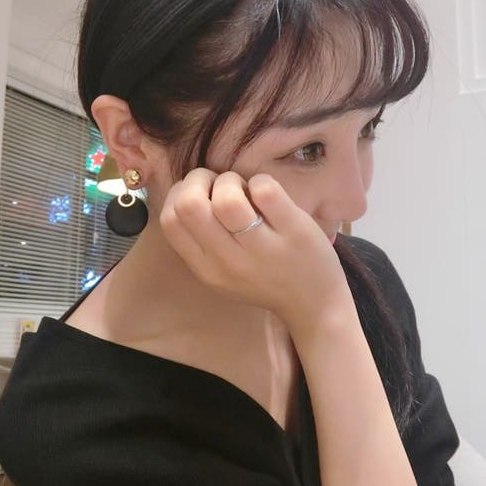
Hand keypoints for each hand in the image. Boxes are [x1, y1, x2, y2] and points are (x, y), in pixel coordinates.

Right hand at [159, 168, 348, 326]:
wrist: (315, 305)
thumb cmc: (266, 279)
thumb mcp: (223, 272)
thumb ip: (203, 240)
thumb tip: (188, 189)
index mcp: (207, 269)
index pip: (170, 221)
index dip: (180, 194)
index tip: (201, 194)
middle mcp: (229, 262)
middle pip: (190, 205)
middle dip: (201, 179)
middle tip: (221, 186)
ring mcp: (262, 248)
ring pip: (227, 198)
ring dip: (232, 181)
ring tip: (245, 191)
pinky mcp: (294, 231)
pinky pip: (265, 189)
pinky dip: (261, 181)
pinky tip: (267, 194)